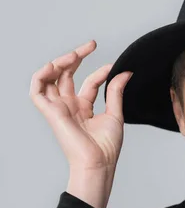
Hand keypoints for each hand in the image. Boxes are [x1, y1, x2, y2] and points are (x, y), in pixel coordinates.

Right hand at [29, 40, 132, 171]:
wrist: (99, 162)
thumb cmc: (106, 146)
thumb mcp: (115, 113)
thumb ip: (115, 91)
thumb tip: (125, 72)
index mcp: (84, 108)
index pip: (88, 83)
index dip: (100, 72)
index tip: (113, 67)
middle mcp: (69, 106)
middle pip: (66, 76)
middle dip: (77, 57)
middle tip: (91, 45)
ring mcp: (59, 108)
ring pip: (50, 79)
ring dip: (59, 63)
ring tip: (74, 54)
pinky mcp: (51, 112)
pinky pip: (36, 90)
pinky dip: (42, 75)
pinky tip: (55, 65)